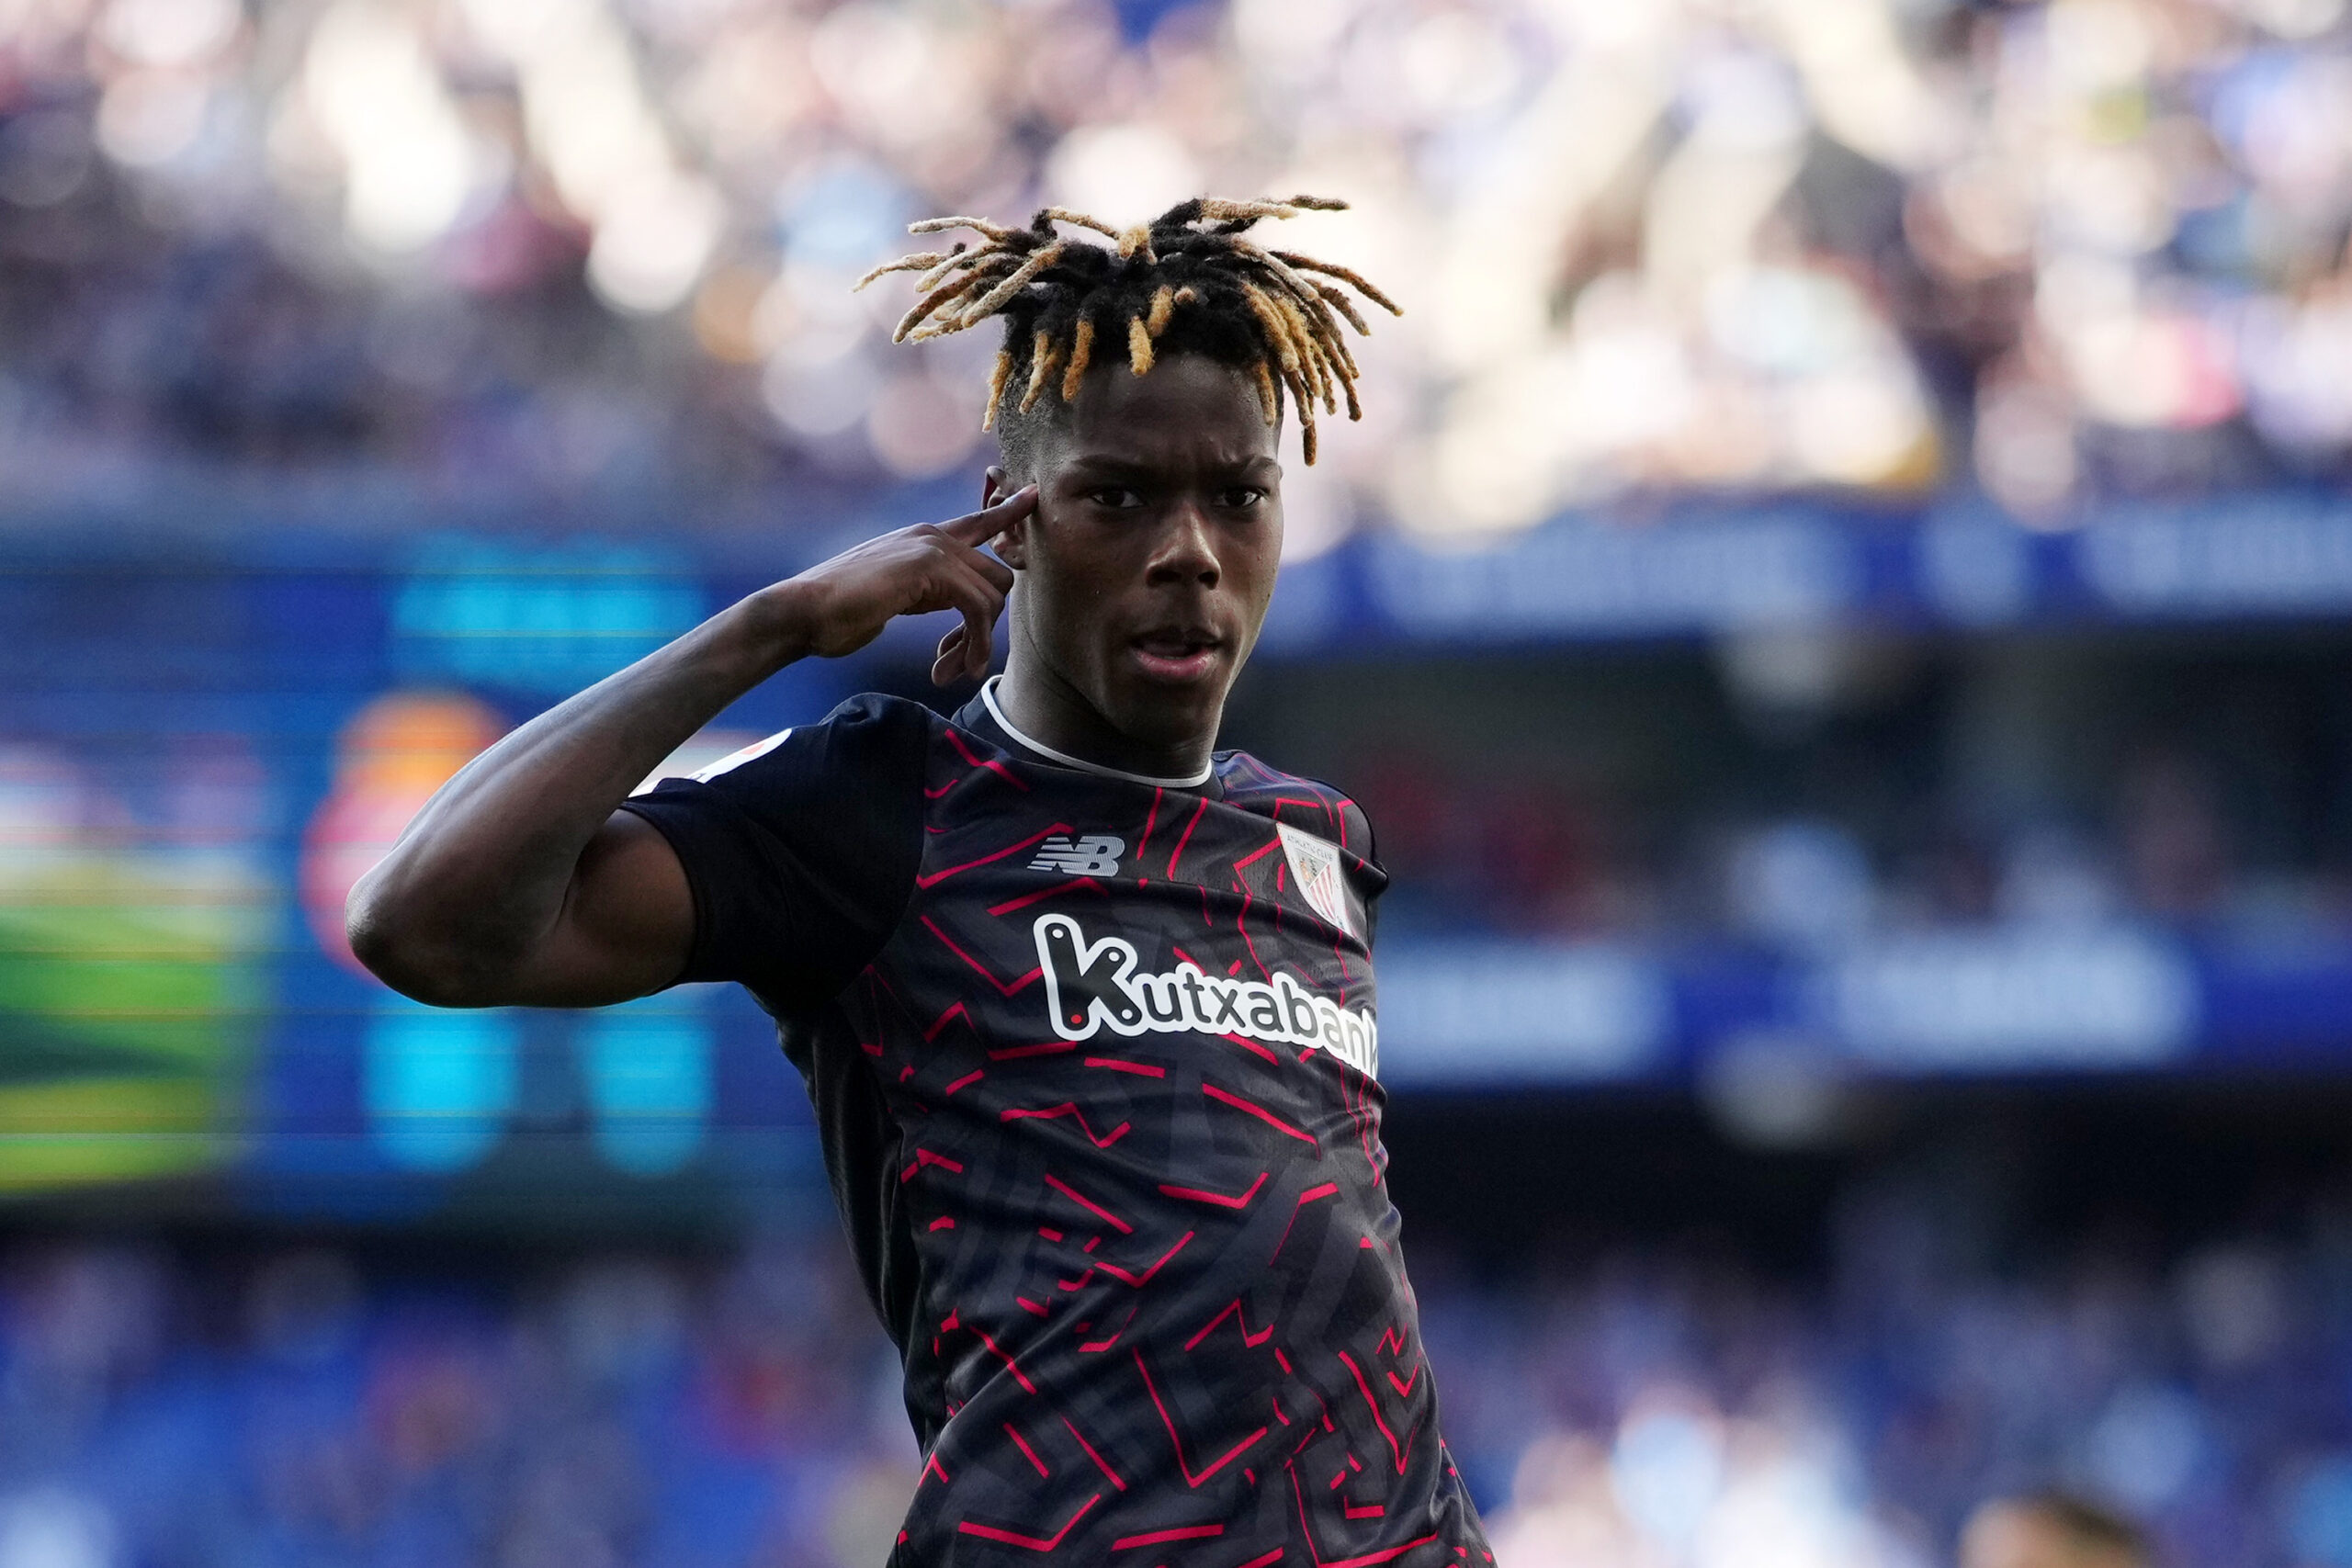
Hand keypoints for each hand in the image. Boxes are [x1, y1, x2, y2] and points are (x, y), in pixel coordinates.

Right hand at [779, 486, 1034, 684]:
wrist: (804, 611)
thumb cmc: (842, 612)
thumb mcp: (897, 595)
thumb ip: (929, 591)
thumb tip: (958, 605)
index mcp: (924, 538)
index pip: (978, 521)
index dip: (1008, 512)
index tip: (1034, 496)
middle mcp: (933, 535)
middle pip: (998, 575)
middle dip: (987, 626)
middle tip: (958, 662)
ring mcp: (932, 548)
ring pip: (993, 596)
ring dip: (978, 643)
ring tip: (951, 671)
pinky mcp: (929, 569)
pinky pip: (978, 609)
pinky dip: (974, 644)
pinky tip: (954, 667)